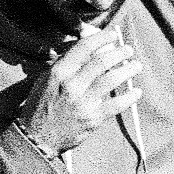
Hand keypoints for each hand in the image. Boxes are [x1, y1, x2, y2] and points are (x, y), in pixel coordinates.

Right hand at [24, 27, 143, 155]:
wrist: (36, 139)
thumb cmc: (40, 107)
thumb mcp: (46, 80)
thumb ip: (65, 64)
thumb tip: (86, 47)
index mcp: (59, 72)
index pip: (84, 48)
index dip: (102, 38)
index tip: (113, 34)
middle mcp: (72, 85)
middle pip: (102, 61)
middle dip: (119, 53)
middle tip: (128, 50)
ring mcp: (83, 102)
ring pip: (112, 80)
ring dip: (128, 70)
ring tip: (136, 66)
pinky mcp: (92, 118)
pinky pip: (116, 104)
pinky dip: (129, 97)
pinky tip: (137, 92)